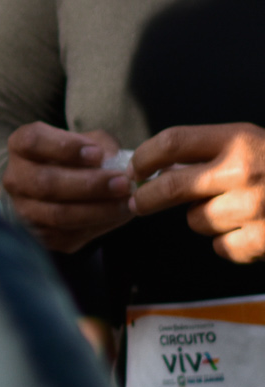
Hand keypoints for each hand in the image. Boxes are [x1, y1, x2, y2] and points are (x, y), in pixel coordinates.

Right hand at [1, 123, 135, 250]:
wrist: (62, 187)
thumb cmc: (77, 159)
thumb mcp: (89, 141)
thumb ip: (101, 144)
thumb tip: (113, 161)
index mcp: (20, 146)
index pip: (32, 142)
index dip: (64, 148)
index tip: (97, 154)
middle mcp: (15, 178)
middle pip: (45, 183)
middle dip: (89, 184)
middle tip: (122, 183)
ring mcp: (23, 209)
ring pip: (57, 214)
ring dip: (97, 210)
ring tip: (126, 202)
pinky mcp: (39, 235)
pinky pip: (68, 235)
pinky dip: (98, 226)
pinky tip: (118, 216)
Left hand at [131, 124, 264, 261]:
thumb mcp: (252, 144)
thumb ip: (209, 151)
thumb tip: (153, 168)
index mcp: (239, 140)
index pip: (172, 142)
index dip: (144, 157)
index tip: (135, 169)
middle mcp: (243, 170)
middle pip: (169, 186)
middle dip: (145, 197)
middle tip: (138, 202)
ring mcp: (254, 206)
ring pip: (195, 220)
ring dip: (202, 219)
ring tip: (233, 209)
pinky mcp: (263, 239)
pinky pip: (220, 246)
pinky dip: (228, 243)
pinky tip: (250, 229)